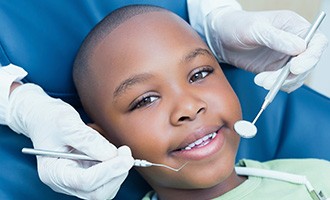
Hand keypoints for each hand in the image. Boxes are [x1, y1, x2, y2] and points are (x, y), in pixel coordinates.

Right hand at [6, 83, 133, 198]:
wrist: (44, 117)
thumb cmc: (50, 119)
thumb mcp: (67, 123)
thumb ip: (88, 140)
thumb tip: (112, 155)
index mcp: (53, 172)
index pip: (85, 181)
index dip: (108, 170)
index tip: (125, 157)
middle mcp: (64, 182)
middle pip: (96, 192)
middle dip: (116, 174)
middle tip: (126, 153)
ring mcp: (75, 181)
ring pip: (104, 189)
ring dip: (118, 172)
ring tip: (120, 152)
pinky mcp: (85, 175)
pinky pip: (106, 181)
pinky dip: (115, 170)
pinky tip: (115, 154)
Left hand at [205, 8, 327, 91]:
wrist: (221, 38)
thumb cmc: (237, 25)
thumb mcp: (255, 29)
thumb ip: (276, 38)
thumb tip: (300, 47)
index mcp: (293, 26)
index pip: (316, 42)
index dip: (311, 57)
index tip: (295, 68)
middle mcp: (293, 42)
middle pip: (308, 63)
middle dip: (291, 75)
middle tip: (270, 80)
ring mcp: (285, 57)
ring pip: (296, 76)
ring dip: (281, 82)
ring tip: (260, 80)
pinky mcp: (275, 69)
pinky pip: (284, 82)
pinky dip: (276, 86)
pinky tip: (262, 81)